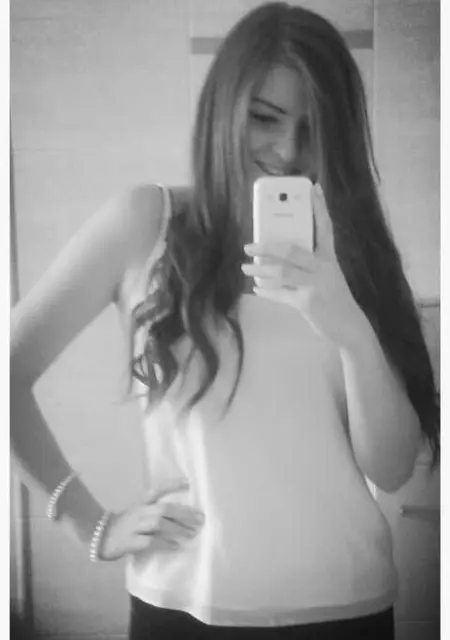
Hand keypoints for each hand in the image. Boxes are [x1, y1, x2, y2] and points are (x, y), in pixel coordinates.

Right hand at [98, 482, 204, 560]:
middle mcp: (139, 512)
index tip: (188, 483)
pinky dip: (164, 543)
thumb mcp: (137, 513)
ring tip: (192, 533)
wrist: (98, 536)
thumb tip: (180, 516)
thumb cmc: (123, 525)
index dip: (172, 485)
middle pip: (164, 509)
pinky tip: (176, 546)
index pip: (157, 490)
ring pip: (159, 524)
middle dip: (184, 513)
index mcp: (141, 504)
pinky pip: (150, 542)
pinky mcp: (131, 542)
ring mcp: (134, 527)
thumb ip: (154, 512)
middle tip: (200, 519)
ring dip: (177, 529)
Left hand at [242, 183, 370, 347]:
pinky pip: (281, 294)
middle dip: (265, 247)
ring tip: (245, 268)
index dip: (319, 207)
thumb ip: (307, 265)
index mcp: (329, 257)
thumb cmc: (334, 297)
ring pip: (281, 272)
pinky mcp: (307, 303)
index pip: (325, 227)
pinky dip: (267, 292)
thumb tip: (275, 258)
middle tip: (248, 246)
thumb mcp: (326, 276)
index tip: (313, 188)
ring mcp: (315, 285)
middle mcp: (323, 267)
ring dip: (259, 270)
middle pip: (290, 250)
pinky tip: (257, 289)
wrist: (348, 326)